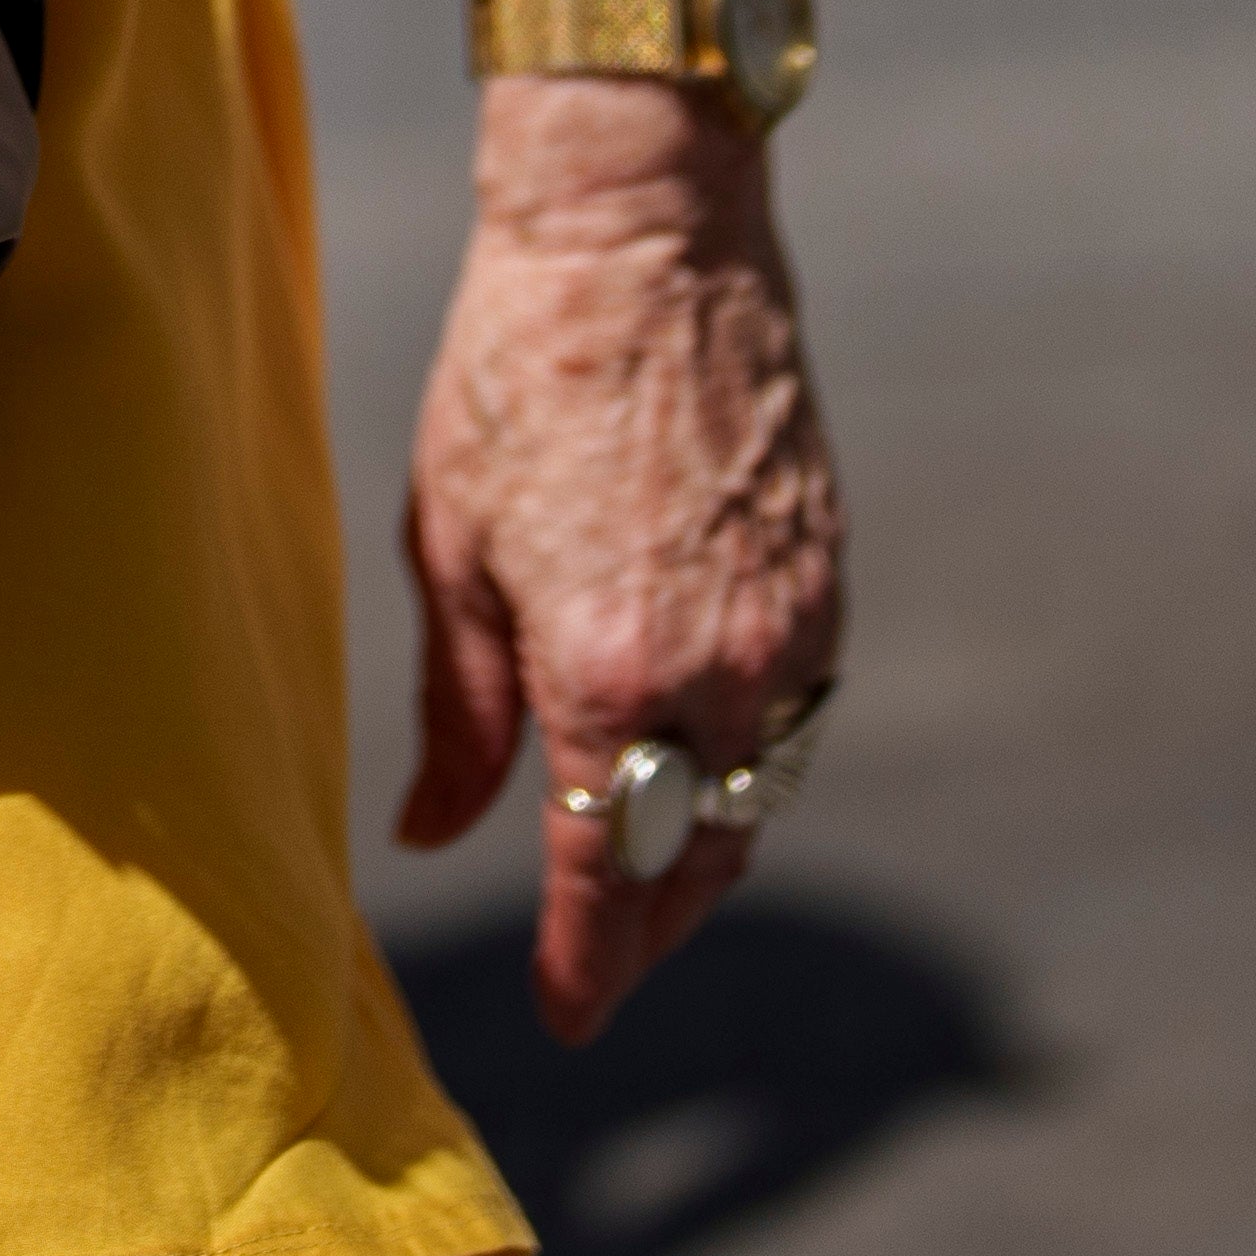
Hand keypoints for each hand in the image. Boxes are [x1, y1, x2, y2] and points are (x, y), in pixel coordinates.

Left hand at [394, 83, 843, 1040]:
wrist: (642, 238)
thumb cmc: (517, 376)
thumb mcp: (450, 547)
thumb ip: (456, 711)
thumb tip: (428, 832)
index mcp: (608, 669)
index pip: (606, 870)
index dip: (587, 961)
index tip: (568, 1017)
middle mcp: (718, 670)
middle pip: (696, 862)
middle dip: (645, 935)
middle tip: (600, 977)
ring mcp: (790, 630)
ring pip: (758, 807)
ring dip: (705, 866)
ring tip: (644, 897)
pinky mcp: (827, 585)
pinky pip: (795, 728)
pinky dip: (749, 779)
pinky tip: (700, 784)